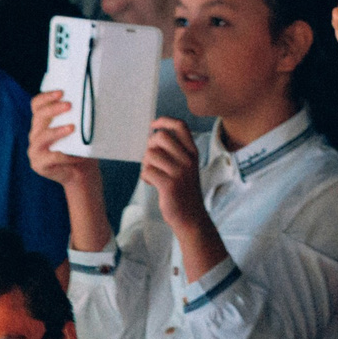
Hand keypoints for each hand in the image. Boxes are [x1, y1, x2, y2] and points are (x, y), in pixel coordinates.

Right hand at [26, 89, 98, 189]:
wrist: (81, 172)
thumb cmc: (81, 146)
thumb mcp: (80, 128)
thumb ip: (80, 116)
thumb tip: (97, 97)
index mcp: (42, 122)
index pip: (37, 104)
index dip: (46, 97)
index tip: (61, 92)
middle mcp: (36, 133)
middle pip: (39, 116)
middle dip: (54, 109)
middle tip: (69, 105)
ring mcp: (35, 149)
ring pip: (42, 136)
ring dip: (57, 131)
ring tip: (72, 128)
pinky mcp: (39, 164)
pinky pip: (51, 157)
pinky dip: (65, 155)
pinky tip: (78, 155)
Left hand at [140, 117, 212, 235]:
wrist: (191, 217)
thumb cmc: (184, 191)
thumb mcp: (186, 167)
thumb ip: (174, 152)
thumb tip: (152, 136)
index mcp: (193, 152)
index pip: (180, 126)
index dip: (164, 121)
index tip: (153, 125)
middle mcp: (188, 160)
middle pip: (161, 137)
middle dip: (150, 146)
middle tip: (151, 159)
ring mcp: (180, 172)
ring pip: (151, 155)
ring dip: (146, 164)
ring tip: (152, 174)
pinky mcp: (169, 185)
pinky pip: (147, 171)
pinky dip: (145, 177)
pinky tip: (151, 183)